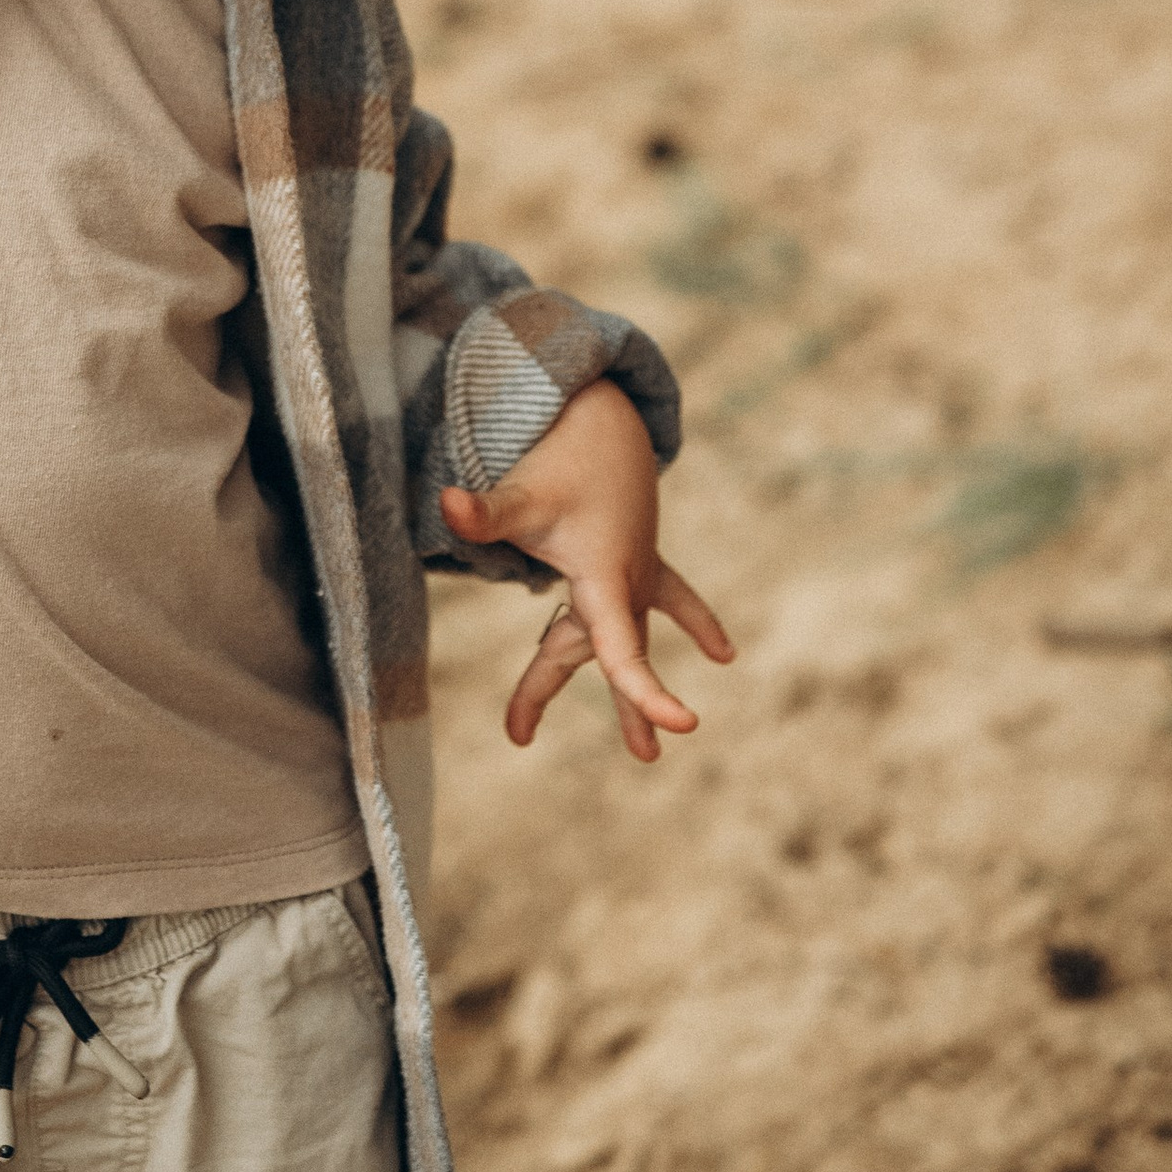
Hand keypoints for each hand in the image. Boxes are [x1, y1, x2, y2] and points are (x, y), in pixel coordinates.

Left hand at [439, 378, 733, 761]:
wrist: (602, 419)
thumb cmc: (559, 464)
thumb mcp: (520, 494)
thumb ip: (485, 511)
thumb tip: (446, 505)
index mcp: (606, 579)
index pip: (622, 647)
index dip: (645, 689)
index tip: (680, 725)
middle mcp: (628, 583)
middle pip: (601, 652)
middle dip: (594, 699)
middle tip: (583, 746)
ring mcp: (638, 572)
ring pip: (619, 638)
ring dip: (628, 689)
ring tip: (644, 752)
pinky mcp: (641, 560)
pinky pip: (670, 600)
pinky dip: (695, 621)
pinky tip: (725, 652)